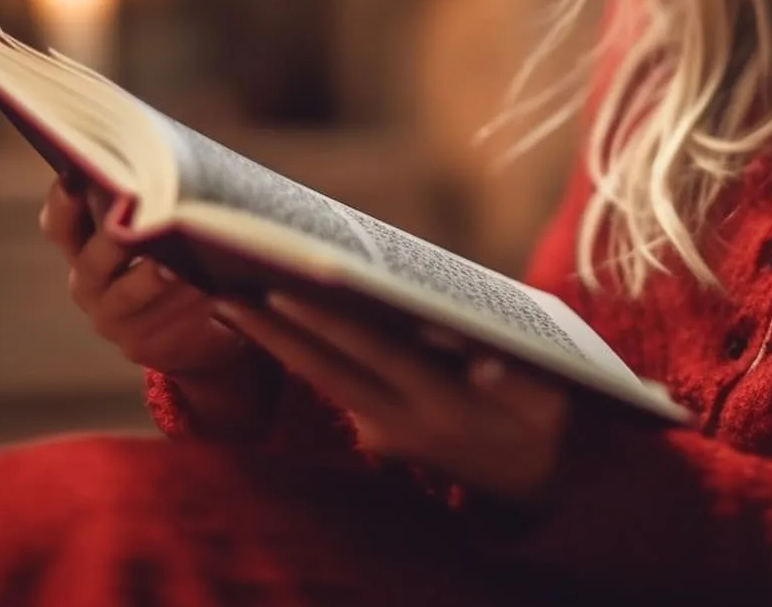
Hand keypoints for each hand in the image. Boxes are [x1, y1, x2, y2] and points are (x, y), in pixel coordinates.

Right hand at [40, 177, 251, 379]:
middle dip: (115, 240)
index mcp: (83, 248)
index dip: (64, 203)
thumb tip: (172, 163)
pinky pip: (166, 323)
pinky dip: (189, 304)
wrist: (195, 331)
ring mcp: (112, 320)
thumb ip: (153, 207)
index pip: (61, 225)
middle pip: (94, 261)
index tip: (77, 178)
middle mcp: (88, 285)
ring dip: (156, 278)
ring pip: (133, 295)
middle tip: (135, 221)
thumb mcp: (156, 233)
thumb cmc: (177, 259)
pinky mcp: (142, 347)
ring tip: (179, 264)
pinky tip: (211, 289)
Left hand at [212, 294, 569, 503]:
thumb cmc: (550, 415)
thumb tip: (481, 360)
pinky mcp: (383, 437)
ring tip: (231, 304)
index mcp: (443, 404)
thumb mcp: (548, 393)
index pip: (371, 354)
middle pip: (326, 372)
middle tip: (221, 295)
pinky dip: (304, 357)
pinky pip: (338, 389)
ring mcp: (388, 435)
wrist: (542, 479)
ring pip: (323, 383)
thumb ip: (515, 377)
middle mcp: (405, 423)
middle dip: (273, 334)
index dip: (324, 323)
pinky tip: (277, 325)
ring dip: (276, 346)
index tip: (277, 291)